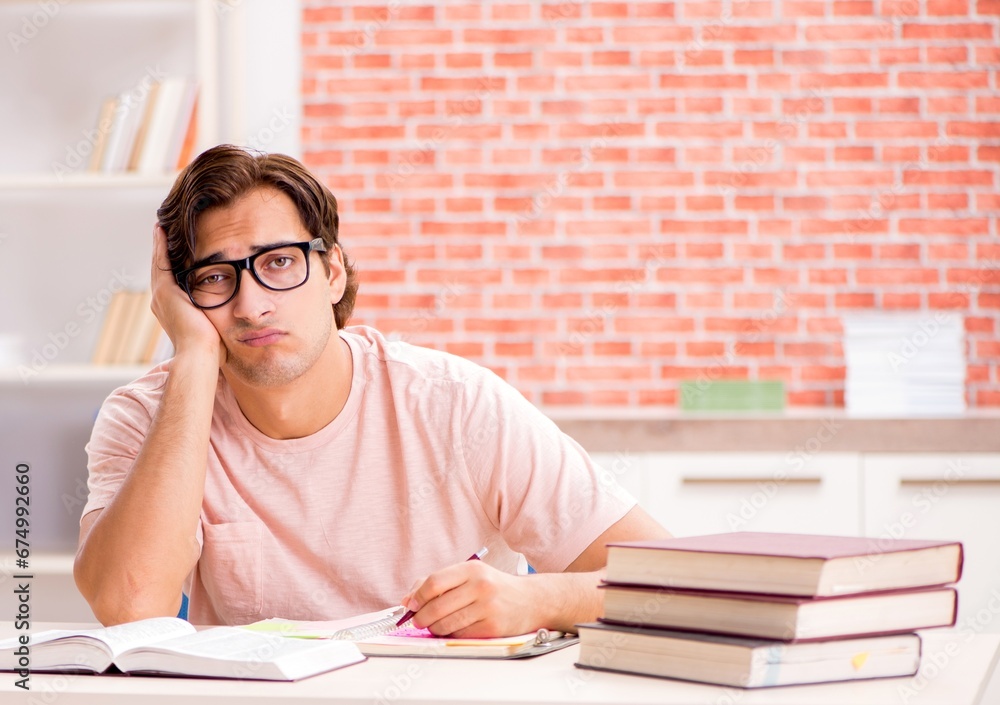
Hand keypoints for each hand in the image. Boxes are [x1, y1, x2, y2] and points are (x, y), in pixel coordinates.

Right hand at [149, 224, 224, 365]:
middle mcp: (161, 303)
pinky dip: (160, 247)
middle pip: (160, 270)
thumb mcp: (214, 327)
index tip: (173, 252)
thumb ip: (218, 317)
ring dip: (159, 245)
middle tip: (161, 232)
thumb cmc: (211, 349)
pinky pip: (161, 264)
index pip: (170, 282)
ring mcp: (160, 297)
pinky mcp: (165, 292)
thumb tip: (234, 314)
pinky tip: (161, 232)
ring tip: (160, 228)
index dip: (171, 266)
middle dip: (161, 251)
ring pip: (158, 264)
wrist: (200, 355)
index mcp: (172, 311)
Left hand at [399, 561, 542, 637]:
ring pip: (446, 624)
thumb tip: (408, 600)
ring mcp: (487, 607)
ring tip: (435, 626)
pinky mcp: (492, 627)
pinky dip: (451, 635)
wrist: (531, 600)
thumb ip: (438, 582)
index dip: (417, 597)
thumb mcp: (470, 575)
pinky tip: (454, 629)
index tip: (411, 605)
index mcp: (472, 569)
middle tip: (417, 621)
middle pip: (437, 606)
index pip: (434, 583)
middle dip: (421, 617)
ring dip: (434, 628)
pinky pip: (460, 635)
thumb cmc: (495, 587)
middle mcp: (480, 586)